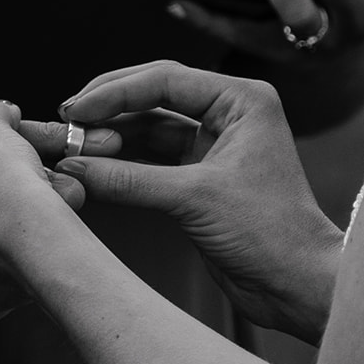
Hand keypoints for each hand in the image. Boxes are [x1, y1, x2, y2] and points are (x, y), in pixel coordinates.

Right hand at [56, 62, 341, 341]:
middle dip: (109, 106)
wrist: (296, 284)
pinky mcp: (200, 177)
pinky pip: (152, 158)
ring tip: (74, 142)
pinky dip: (122, 161)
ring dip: (112, 133)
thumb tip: (75, 165)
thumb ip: (129, 180)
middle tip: (67, 117)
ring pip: (150, 126)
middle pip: (154, 94)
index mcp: (241, 100)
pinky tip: (94, 163)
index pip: (165, 79)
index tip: (76, 108)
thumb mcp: (194, 199)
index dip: (115, 92)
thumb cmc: (271, 234)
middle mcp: (229, 114)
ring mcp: (213, 145)